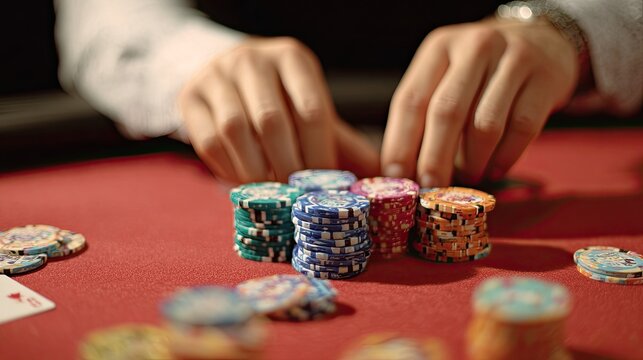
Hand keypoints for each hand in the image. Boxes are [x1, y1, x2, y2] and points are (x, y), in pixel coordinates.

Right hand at [179, 37, 378, 182]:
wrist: (229, 76)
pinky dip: (227, 169)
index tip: (324, 186)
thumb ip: (342, 142)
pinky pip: (206, 140)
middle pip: (272, 121)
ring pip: (236, 130)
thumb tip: (384, 180)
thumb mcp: (311, 109)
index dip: (320, 154)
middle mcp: (251, 59)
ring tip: (271, 195)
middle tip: (298, 198)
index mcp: (292, 58)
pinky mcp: (189, 97)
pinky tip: (244, 183)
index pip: (313, 110)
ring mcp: (216, 75)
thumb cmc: (281, 101)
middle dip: (288, 167)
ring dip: (256, 171)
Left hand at [381, 19, 578, 185]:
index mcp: (439, 47)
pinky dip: (505, 158)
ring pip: (486, 124)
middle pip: (447, 112)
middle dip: (434, 158)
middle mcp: (475, 47)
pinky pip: (522, 128)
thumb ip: (425, 114)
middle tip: (430, 188)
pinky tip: (494, 170)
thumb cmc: (480, 70)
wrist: (543, 39)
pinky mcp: (546, 78)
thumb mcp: (446, 75)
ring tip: (467, 178)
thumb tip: (406, 171)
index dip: (401, 143)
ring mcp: (514, 59)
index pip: (412, 100)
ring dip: (472, 162)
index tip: (397, 176)